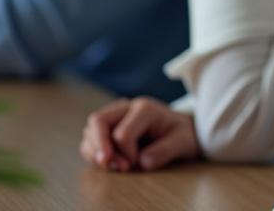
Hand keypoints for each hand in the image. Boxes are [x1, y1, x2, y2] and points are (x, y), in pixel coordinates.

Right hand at [80, 97, 198, 171]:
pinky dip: (92, 151)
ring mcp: (116, 115)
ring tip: (110, 166)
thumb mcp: (183, 142)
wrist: (181, 131)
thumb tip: (142, 162)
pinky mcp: (109, 126)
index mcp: (145, 108)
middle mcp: (126, 106)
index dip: (127, 155)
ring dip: (94, 151)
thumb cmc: (181, 135)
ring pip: (90, 129)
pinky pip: (90, 137)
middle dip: (99, 146)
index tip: (139, 164)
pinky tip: (105, 162)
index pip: (123, 133)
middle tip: (109, 165)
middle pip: (97, 120)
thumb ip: (164, 152)